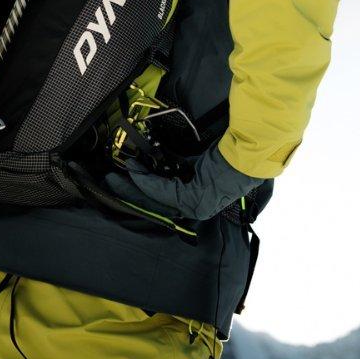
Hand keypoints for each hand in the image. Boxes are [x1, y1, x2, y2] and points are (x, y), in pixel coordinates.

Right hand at [104, 147, 261, 221]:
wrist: (248, 151)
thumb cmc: (229, 153)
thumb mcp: (199, 161)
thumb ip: (181, 166)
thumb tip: (162, 158)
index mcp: (199, 198)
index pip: (166, 196)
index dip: (144, 188)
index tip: (128, 177)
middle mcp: (197, 207)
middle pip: (157, 201)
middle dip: (131, 191)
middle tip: (111, 181)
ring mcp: (196, 206)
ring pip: (158, 197)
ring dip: (136, 184)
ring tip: (120, 174)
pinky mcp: (194, 199)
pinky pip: (165, 191)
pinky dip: (149, 181)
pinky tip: (136, 172)